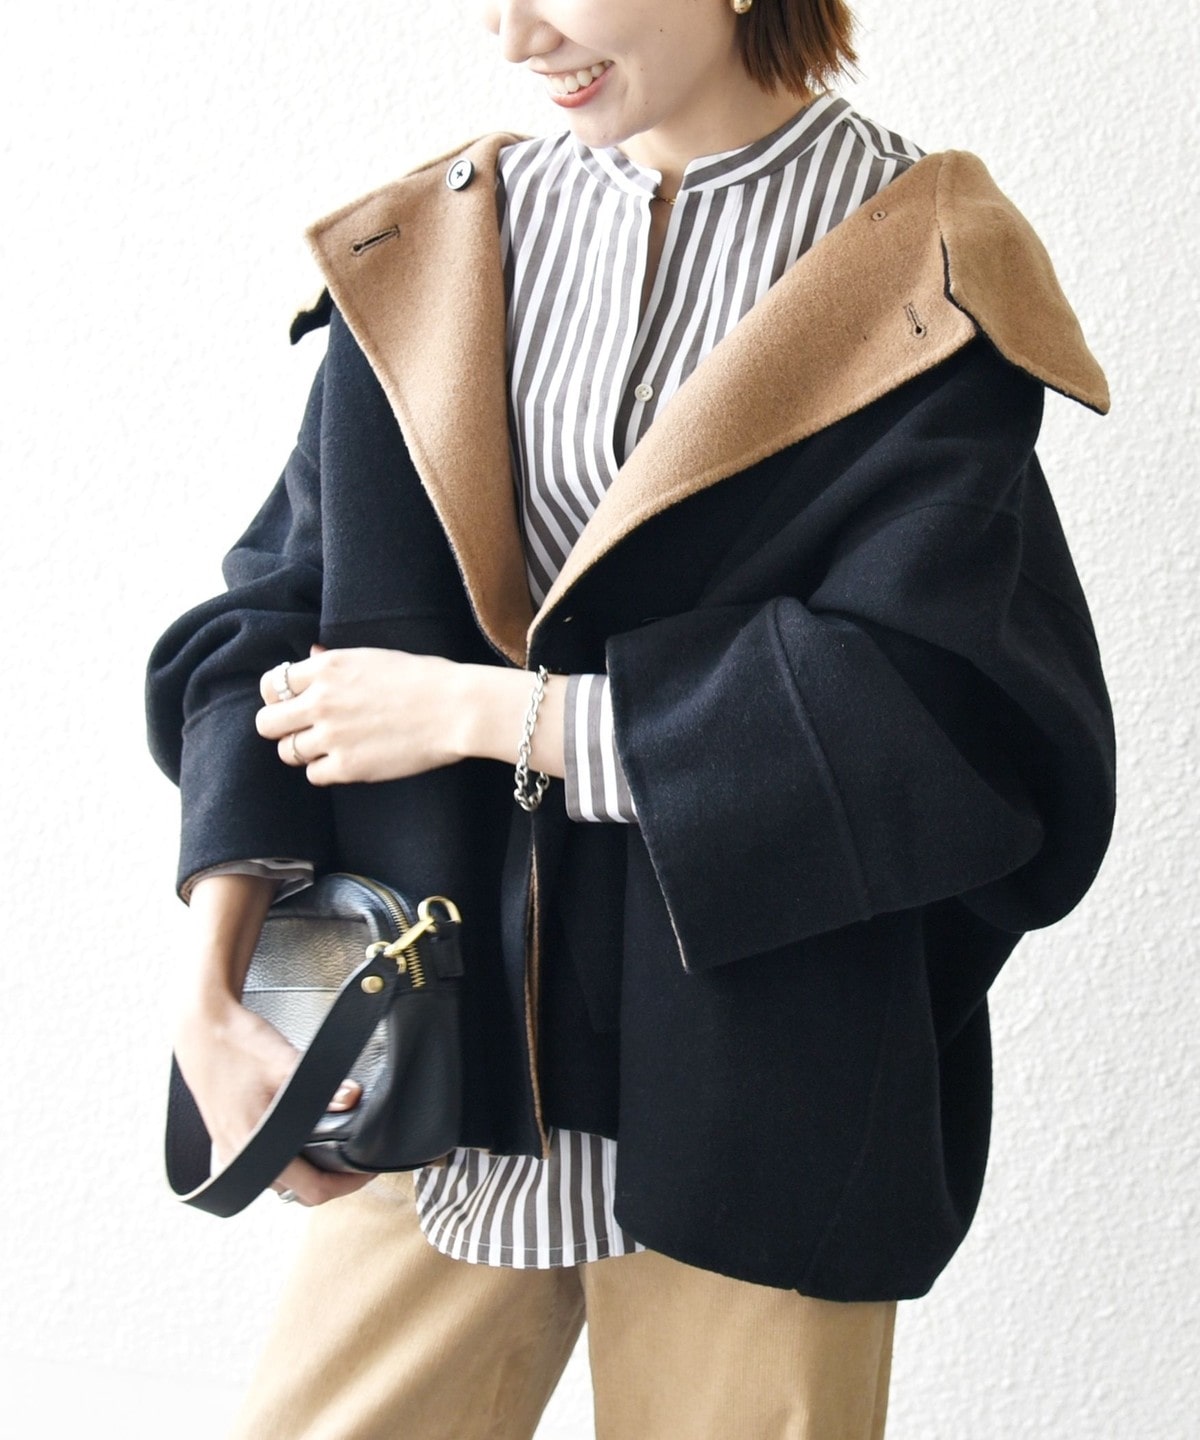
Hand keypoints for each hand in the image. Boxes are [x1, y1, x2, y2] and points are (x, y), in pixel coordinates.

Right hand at [174, 993, 374, 1206]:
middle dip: (330, 1181)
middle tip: (353, 1160)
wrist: (201, 1028)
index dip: (347, 1184)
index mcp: (254, 1148)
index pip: (312, 1190)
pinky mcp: (225, 1138)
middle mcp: (239, 1158)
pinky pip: (260, 1165)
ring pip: (277, 1181)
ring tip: (331, 1149)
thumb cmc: (236, 1045)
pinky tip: (295, 1138)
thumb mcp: (287, 1063)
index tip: (366, 1169)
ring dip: (305, 1172)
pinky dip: (283, 1160)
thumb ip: (325, 1086)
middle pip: (296, 1192)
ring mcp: (229, 1151)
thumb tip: (353, 1098)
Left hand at [256, 646, 467, 785]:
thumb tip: (310, 655)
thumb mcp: (373, 656)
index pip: (272, 685)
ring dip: (303, 750)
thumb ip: (334, 661)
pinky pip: (313, 775)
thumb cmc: (424, 678)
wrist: (455, 709)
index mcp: (326, 668)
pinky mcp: (347, 766)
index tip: (292, 703)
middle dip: (280, 727)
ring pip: (287, 752)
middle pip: (266, 723)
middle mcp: (320, 701)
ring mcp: (331, 736)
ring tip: (328, 746)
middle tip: (301, 729)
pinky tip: (346, 760)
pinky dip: (326, 770)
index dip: (279, 696)